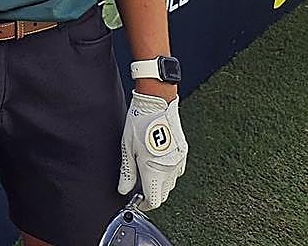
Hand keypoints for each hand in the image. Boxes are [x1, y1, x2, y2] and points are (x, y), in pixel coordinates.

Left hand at [118, 91, 187, 209]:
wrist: (158, 103)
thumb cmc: (139, 122)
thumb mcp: (127, 148)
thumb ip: (127, 172)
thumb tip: (123, 190)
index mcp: (154, 170)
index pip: (154, 200)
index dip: (144, 204)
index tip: (136, 201)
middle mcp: (170, 169)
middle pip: (164, 194)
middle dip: (152, 194)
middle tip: (138, 186)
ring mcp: (179, 162)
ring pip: (171, 184)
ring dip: (160, 184)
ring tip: (145, 171)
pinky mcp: (184, 154)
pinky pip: (177, 172)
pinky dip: (167, 174)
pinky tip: (156, 163)